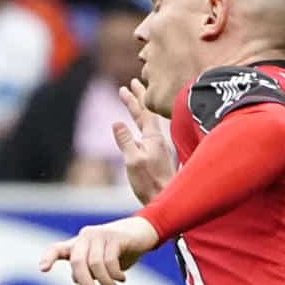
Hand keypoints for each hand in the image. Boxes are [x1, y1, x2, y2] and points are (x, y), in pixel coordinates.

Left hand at [38, 215, 161, 284]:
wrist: (142, 232)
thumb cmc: (120, 249)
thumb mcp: (101, 260)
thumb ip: (87, 269)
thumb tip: (75, 280)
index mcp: (78, 243)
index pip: (57, 249)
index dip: (49, 258)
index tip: (43, 270)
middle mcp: (85, 237)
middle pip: (77, 261)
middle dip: (85, 281)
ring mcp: (100, 235)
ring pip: (95, 264)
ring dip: (105, 282)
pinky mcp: (116, 238)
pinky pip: (110, 260)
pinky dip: (115, 274)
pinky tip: (122, 279)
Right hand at [113, 79, 175, 204]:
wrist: (167, 202)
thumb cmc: (150, 184)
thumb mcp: (133, 161)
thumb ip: (125, 142)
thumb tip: (117, 123)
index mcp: (154, 139)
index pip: (145, 112)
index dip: (136, 98)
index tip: (128, 85)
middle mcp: (159, 142)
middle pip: (149, 114)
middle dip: (141, 98)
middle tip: (134, 83)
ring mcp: (159, 150)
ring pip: (149, 124)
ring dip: (141, 110)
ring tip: (135, 101)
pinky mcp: (158, 159)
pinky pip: (149, 134)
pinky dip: (143, 125)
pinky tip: (140, 129)